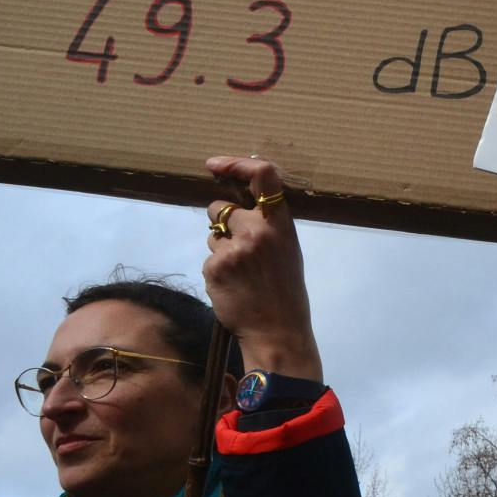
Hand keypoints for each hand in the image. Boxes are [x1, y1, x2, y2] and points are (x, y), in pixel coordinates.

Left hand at [204, 155, 322, 381]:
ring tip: (241, 274)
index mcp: (281, 224)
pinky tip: (232, 287)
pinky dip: (217, 271)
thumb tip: (238, 206)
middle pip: (221, 207)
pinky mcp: (214, 267)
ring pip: (211, 234)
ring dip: (220, 248)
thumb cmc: (286, 292)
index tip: (216, 165)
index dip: (237, 163)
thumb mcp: (288, 251)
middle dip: (222, 221)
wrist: (277, 332)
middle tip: (237, 246)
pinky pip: (208, 258)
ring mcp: (234, 249)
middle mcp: (258, 230)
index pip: (263, 175)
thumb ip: (267, 226)